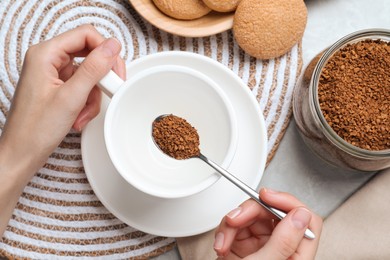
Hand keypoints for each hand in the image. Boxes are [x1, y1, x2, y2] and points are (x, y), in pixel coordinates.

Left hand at [0, 25, 124, 234]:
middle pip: (89, 54)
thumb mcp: (72, 96)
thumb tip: (112, 46)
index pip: (85, 35)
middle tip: (109, 90)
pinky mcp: (58, 88)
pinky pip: (83, 88)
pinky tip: (79, 117)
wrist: (23, 153)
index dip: (105, 50)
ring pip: (89, 75)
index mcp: (45, 54)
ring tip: (83, 114)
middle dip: (101, 77)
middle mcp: (48, 60)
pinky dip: (86, 103)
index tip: (115, 71)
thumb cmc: (36, 128)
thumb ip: (94, 68)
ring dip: (93, 96)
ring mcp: (53, 74)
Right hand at [214, 188, 322, 258]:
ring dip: (232, 224)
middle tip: (236, 218)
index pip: (307, 219)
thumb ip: (284, 241)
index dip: (289, 203)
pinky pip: (236, 224)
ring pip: (253, 215)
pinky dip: (224, 231)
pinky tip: (221, 244)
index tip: (268, 197)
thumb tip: (301, 215)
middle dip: (251, 212)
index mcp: (297, 257)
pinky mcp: (245, 244)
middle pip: (275, 212)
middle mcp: (282, 249)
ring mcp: (263, 246)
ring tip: (223, 240)